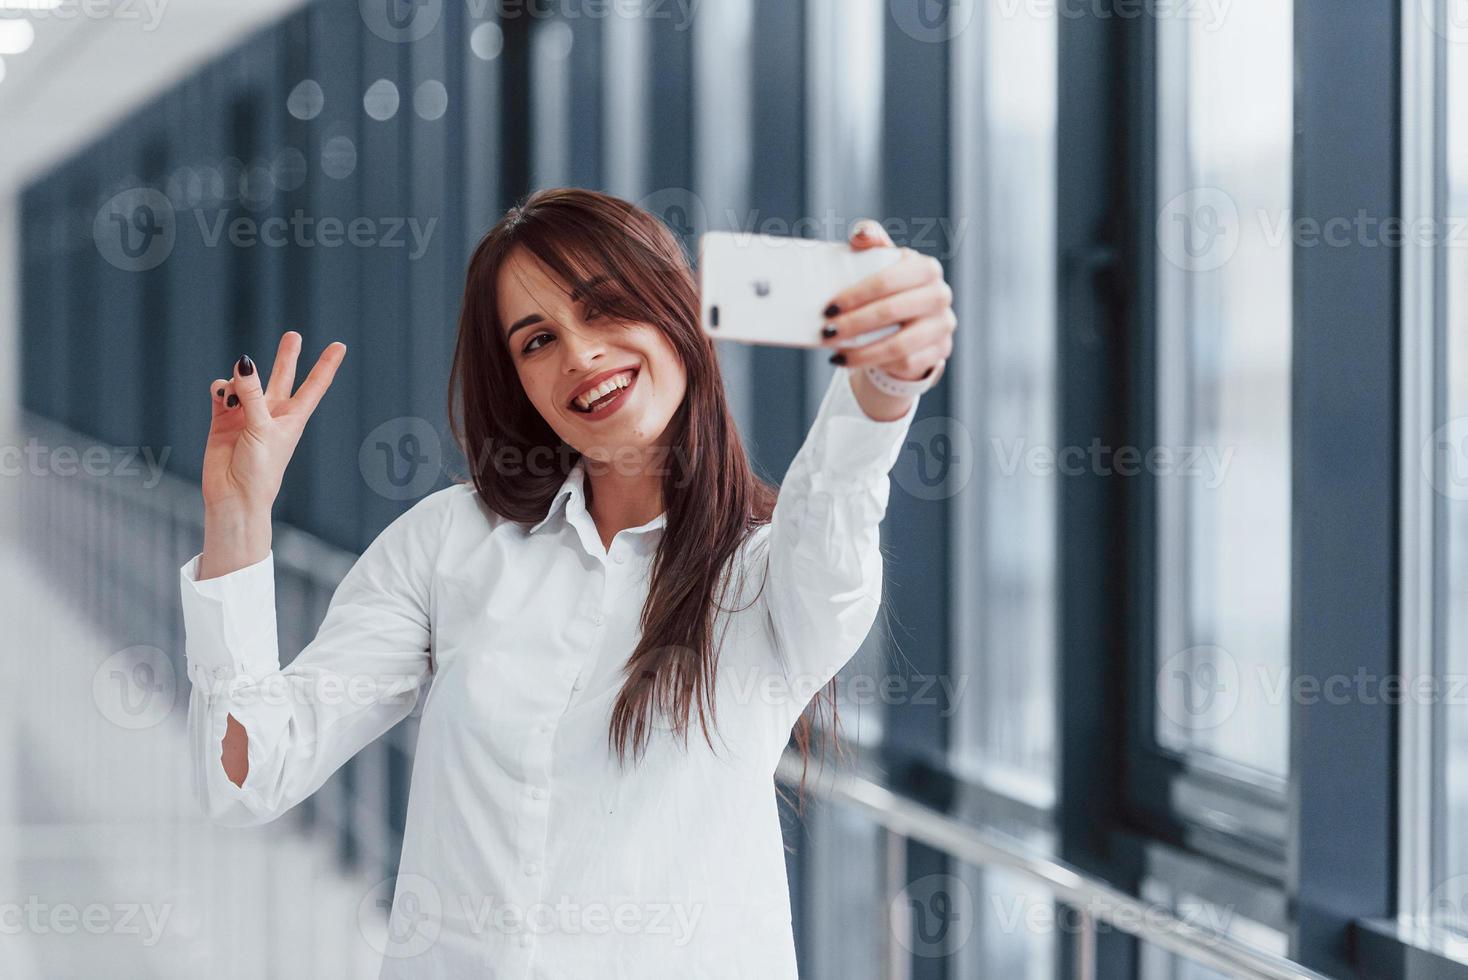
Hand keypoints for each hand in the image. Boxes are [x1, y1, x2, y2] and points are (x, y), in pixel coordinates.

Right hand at [203, 331, 345, 516]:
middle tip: (294, 335)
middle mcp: (272, 413)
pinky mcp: (223, 419)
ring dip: (239, 381)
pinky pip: (222, 392)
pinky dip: (221, 389)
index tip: (340, 345)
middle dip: (286, 357)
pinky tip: (221, 395)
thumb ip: (252, 394)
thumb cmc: (260, 469)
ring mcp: (247, 415)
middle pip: (281, 377)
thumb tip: (244, 362)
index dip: (326, 365)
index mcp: (293, 417)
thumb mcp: (261, 428)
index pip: (314, 385)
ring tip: (235, 397)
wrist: (234, 496)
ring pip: (245, 382)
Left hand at [820, 220, 954, 383]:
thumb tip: (861, 234)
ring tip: (836, 354)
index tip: (829, 308)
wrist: (913, 322)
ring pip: (899, 344)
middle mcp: (940, 295)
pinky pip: (906, 363)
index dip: (855, 295)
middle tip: (827, 332)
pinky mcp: (941, 351)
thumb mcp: (882, 263)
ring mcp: (943, 325)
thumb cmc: (891, 289)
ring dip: (862, 352)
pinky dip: (877, 365)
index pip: (886, 281)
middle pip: (890, 312)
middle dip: (853, 324)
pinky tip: (854, 361)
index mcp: (925, 268)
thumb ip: (871, 242)